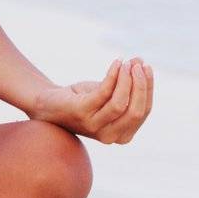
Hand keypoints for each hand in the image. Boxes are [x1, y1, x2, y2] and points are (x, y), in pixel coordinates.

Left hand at [30, 58, 153, 144]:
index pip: (144, 111)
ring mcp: (94, 126)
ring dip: (127, 80)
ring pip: (121, 104)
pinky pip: (104, 92)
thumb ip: (127, 82)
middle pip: (136, 111)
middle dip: (141, 85)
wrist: (50, 105)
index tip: (145, 66)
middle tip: (137, 63)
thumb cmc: (83, 99)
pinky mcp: (81, 112)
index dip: (148, 88)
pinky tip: (116, 63)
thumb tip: (140, 61)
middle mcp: (110, 136)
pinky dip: (113, 75)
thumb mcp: (110, 92)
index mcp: (123, 135)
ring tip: (126, 62)